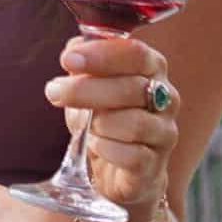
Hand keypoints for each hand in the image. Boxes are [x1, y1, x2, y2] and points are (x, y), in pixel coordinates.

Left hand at [45, 36, 178, 212]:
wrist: (117, 170)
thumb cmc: (103, 119)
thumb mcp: (88, 87)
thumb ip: (82, 66)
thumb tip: (73, 51)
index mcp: (152, 70)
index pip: (136, 54)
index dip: (101, 55)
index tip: (68, 60)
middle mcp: (167, 98)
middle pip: (131, 88)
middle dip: (86, 89)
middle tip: (55, 92)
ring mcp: (165, 133)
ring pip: (133, 123)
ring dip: (98, 123)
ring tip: (85, 126)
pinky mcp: (156, 166)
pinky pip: (131, 155)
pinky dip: (106, 149)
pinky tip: (97, 146)